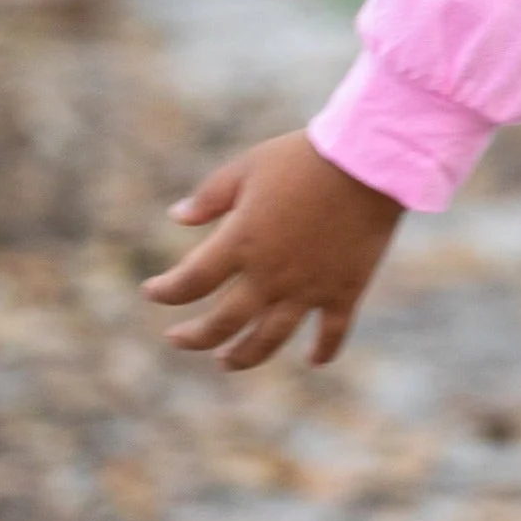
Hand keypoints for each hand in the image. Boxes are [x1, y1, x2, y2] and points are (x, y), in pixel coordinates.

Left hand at [142, 130, 402, 369]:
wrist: (367, 162)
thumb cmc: (303, 158)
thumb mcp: (246, 167)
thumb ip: (210, 197)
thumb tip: (177, 218)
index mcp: (241, 243)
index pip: (190, 282)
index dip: (166, 291)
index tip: (153, 292)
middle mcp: (270, 276)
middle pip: (223, 323)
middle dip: (195, 337)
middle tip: (178, 340)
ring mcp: (308, 289)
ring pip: (269, 338)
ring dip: (244, 356)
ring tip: (227, 362)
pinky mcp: (344, 290)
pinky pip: (333, 331)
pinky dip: (324, 349)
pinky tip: (315, 361)